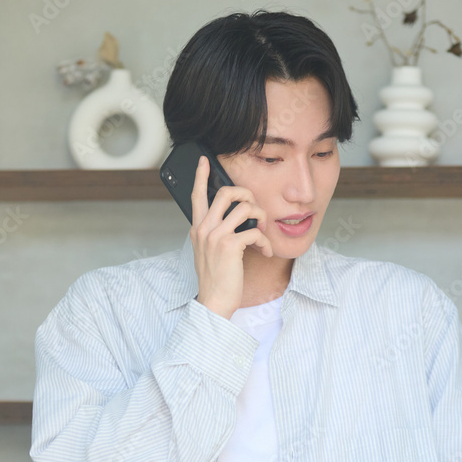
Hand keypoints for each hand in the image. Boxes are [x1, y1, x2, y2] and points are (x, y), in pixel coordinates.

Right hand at [190, 155, 272, 319]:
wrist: (214, 300)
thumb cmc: (215, 278)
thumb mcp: (207, 251)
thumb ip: (213, 232)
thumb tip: (235, 218)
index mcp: (197, 228)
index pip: (196, 195)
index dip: (201, 176)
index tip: (204, 161)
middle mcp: (204, 228)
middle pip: (225, 193)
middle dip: (246, 194)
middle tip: (254, 207)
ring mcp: (215, 236)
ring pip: (245, 208)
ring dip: (261, 218)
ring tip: (263, 231)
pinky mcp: (230, 246)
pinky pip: (255, 232)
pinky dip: (265, 242)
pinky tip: (265, 253)